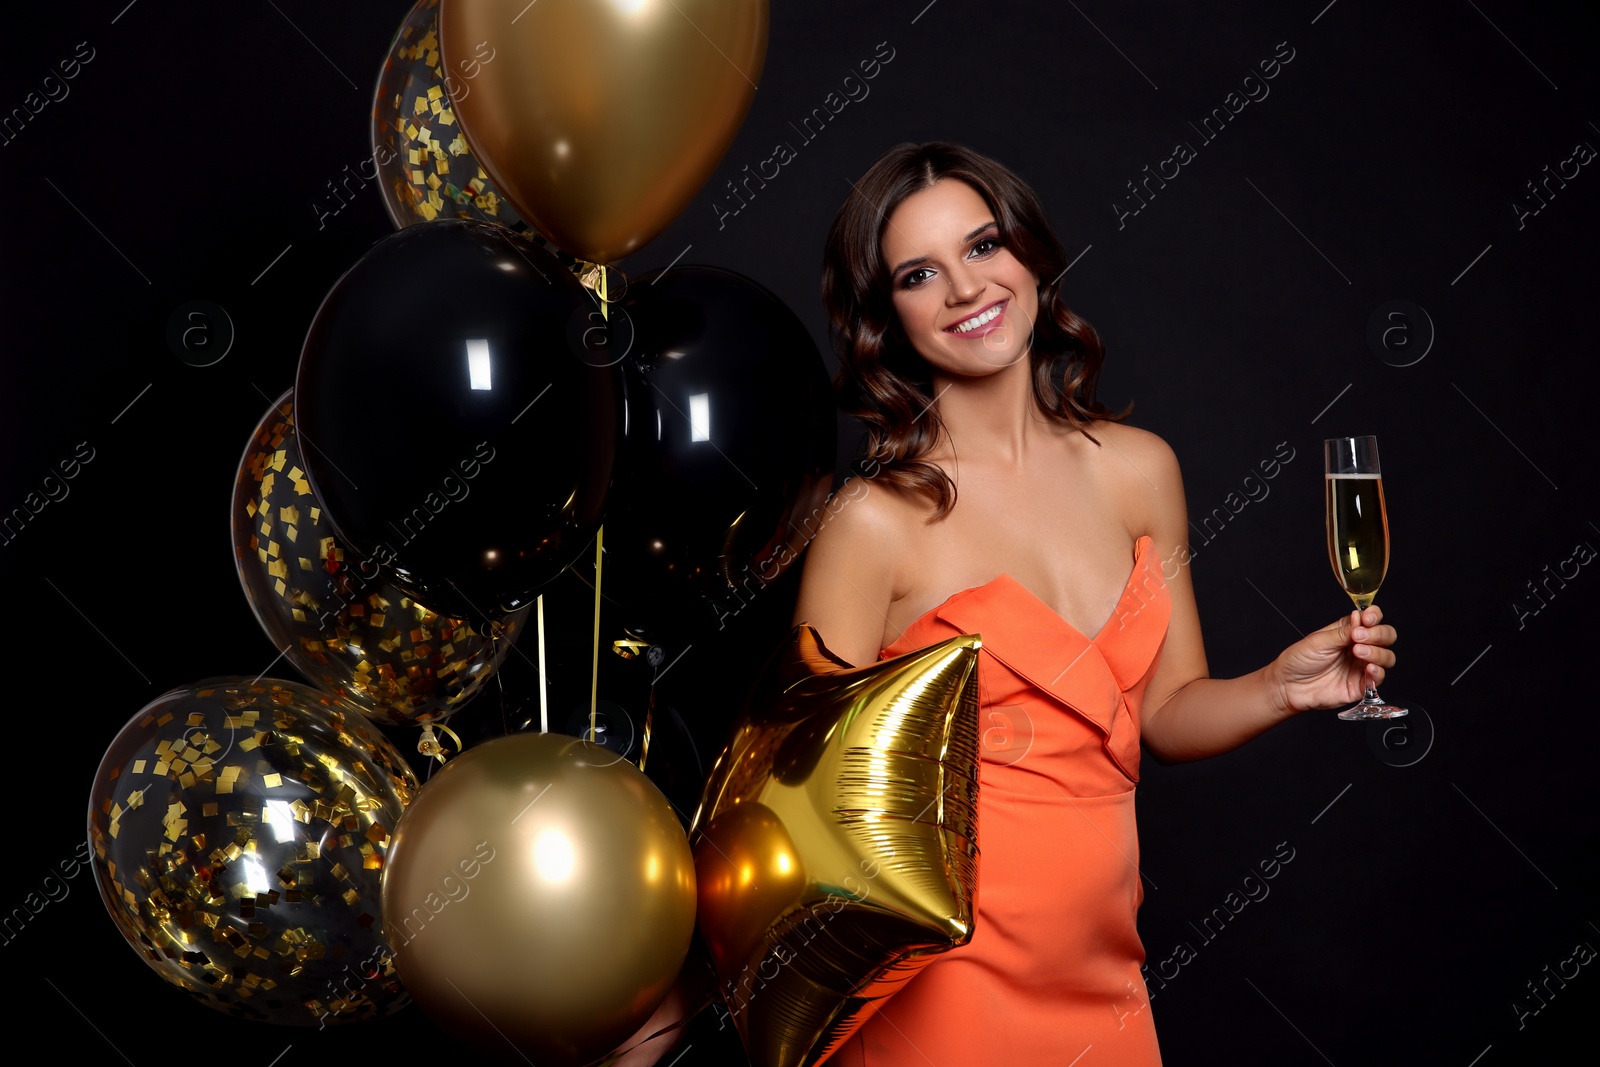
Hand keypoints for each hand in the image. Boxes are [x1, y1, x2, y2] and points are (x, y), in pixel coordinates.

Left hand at [1268, 605, 1396, 716]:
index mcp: (1349, 631)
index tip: (1367, 619)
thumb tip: (1359, 616)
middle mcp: (1359, 647)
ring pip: (1387, 657)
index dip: (1374, 616)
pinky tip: (1369, 668)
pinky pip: (1378, 679)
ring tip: (1358, 651)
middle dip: (1378, 634)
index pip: (1372, 619)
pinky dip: (1378, 672)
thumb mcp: (1319, 640)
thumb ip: (1343, 631)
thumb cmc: (1299, 660)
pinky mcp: (1361, 686)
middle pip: (1386, 637)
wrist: (1287, 686)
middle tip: (1359, 637)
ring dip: (1377, 652)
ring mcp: (1362, 667)